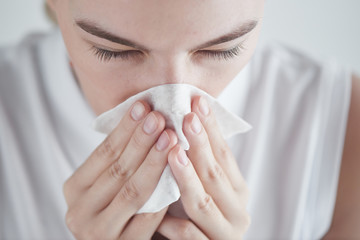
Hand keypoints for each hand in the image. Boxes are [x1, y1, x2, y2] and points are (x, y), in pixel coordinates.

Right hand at [63, 101, 177, 239]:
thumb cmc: (116, 205)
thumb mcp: (107, 182)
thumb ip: (119, 157)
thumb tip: (145, 114)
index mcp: (74, 189)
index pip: (103, 153)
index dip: (124, 129)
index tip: (143, 106)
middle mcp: (80, 211)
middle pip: (118, 169)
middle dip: (141, 141)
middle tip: (160, 117)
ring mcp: (99, 232)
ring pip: (133, 191)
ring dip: (154, 162)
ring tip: (171, 137)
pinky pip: (148, 218)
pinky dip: (164, 195)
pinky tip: (178, 174)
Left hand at [157, 96, 249, 239]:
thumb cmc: (198, 213)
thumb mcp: (202, 185)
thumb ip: (199, 161)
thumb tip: (183, 117)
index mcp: (237, 189)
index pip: (225, 153)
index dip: (211, 128)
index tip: (197, 102)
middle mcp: (237, 209)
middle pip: (216, 173)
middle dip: (201, 144)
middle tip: (187, 117)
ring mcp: (225, 232)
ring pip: (203, 202)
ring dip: (187, 176)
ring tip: (174, 151)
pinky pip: (188, 235)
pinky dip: (173, 222)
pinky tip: (159, 208)